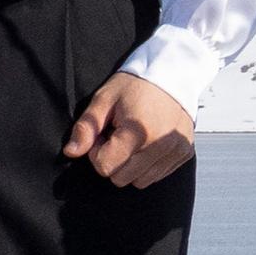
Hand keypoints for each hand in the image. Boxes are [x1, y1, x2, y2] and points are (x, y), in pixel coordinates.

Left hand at [65, 70, 194, 187]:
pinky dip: (148, 165)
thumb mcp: (103, 100)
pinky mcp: (184, 153)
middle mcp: (161, 144)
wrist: (172, 73)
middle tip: (118, 137)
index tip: (104, 134)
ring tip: (134, 140)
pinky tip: (148, 143)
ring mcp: (176, 150)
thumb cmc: (135, 85)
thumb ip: (86, 128)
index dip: (97, 153)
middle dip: (114, 161)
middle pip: (122, 179)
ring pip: (141, 181)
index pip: (105, 167)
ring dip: (131, 166)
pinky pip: (158, 175)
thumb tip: (71, 152)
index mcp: (139, 131)